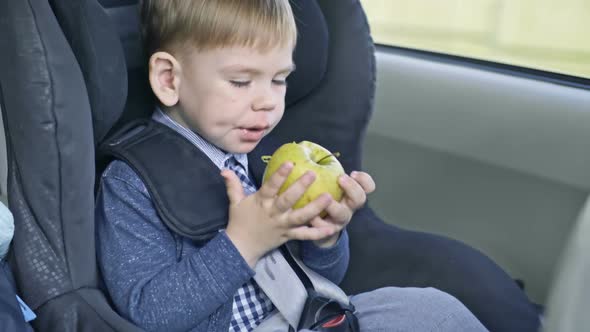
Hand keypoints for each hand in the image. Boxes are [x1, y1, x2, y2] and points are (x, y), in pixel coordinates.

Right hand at [222, 162, 336, 266]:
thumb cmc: (239, 222)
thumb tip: (224, 169)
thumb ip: (233, 185)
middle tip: (313, 174)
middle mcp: (273, 213)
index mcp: (261, 202)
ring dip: (315, 208)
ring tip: (329, 198)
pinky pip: (305, 235)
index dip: (279, 175)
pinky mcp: (288, 236)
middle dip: (300, 187)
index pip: (270, 187)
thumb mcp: (235, 202)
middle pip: (287, 200)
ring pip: (300, 217)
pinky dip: (318, 233)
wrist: (241, 247)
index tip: (290, 163)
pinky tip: (333, 227)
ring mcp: (282, 225)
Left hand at [309, 171, 375, 247]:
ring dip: (335, 207)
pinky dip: (318, 222)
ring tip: (325, 200)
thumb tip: (304, 148)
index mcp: (351, 195)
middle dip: (352, 188)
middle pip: (359, 199)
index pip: (367, 187)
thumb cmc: (320, 200)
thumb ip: (321, 171)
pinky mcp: (327, 232)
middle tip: (341, 178)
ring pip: (343, 215)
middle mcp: (349, 208)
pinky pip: (325, 229)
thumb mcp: (325, 185)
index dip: (364, 180)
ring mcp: (339, 221)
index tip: (353, 172)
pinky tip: (310, 216)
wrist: (316, 231)